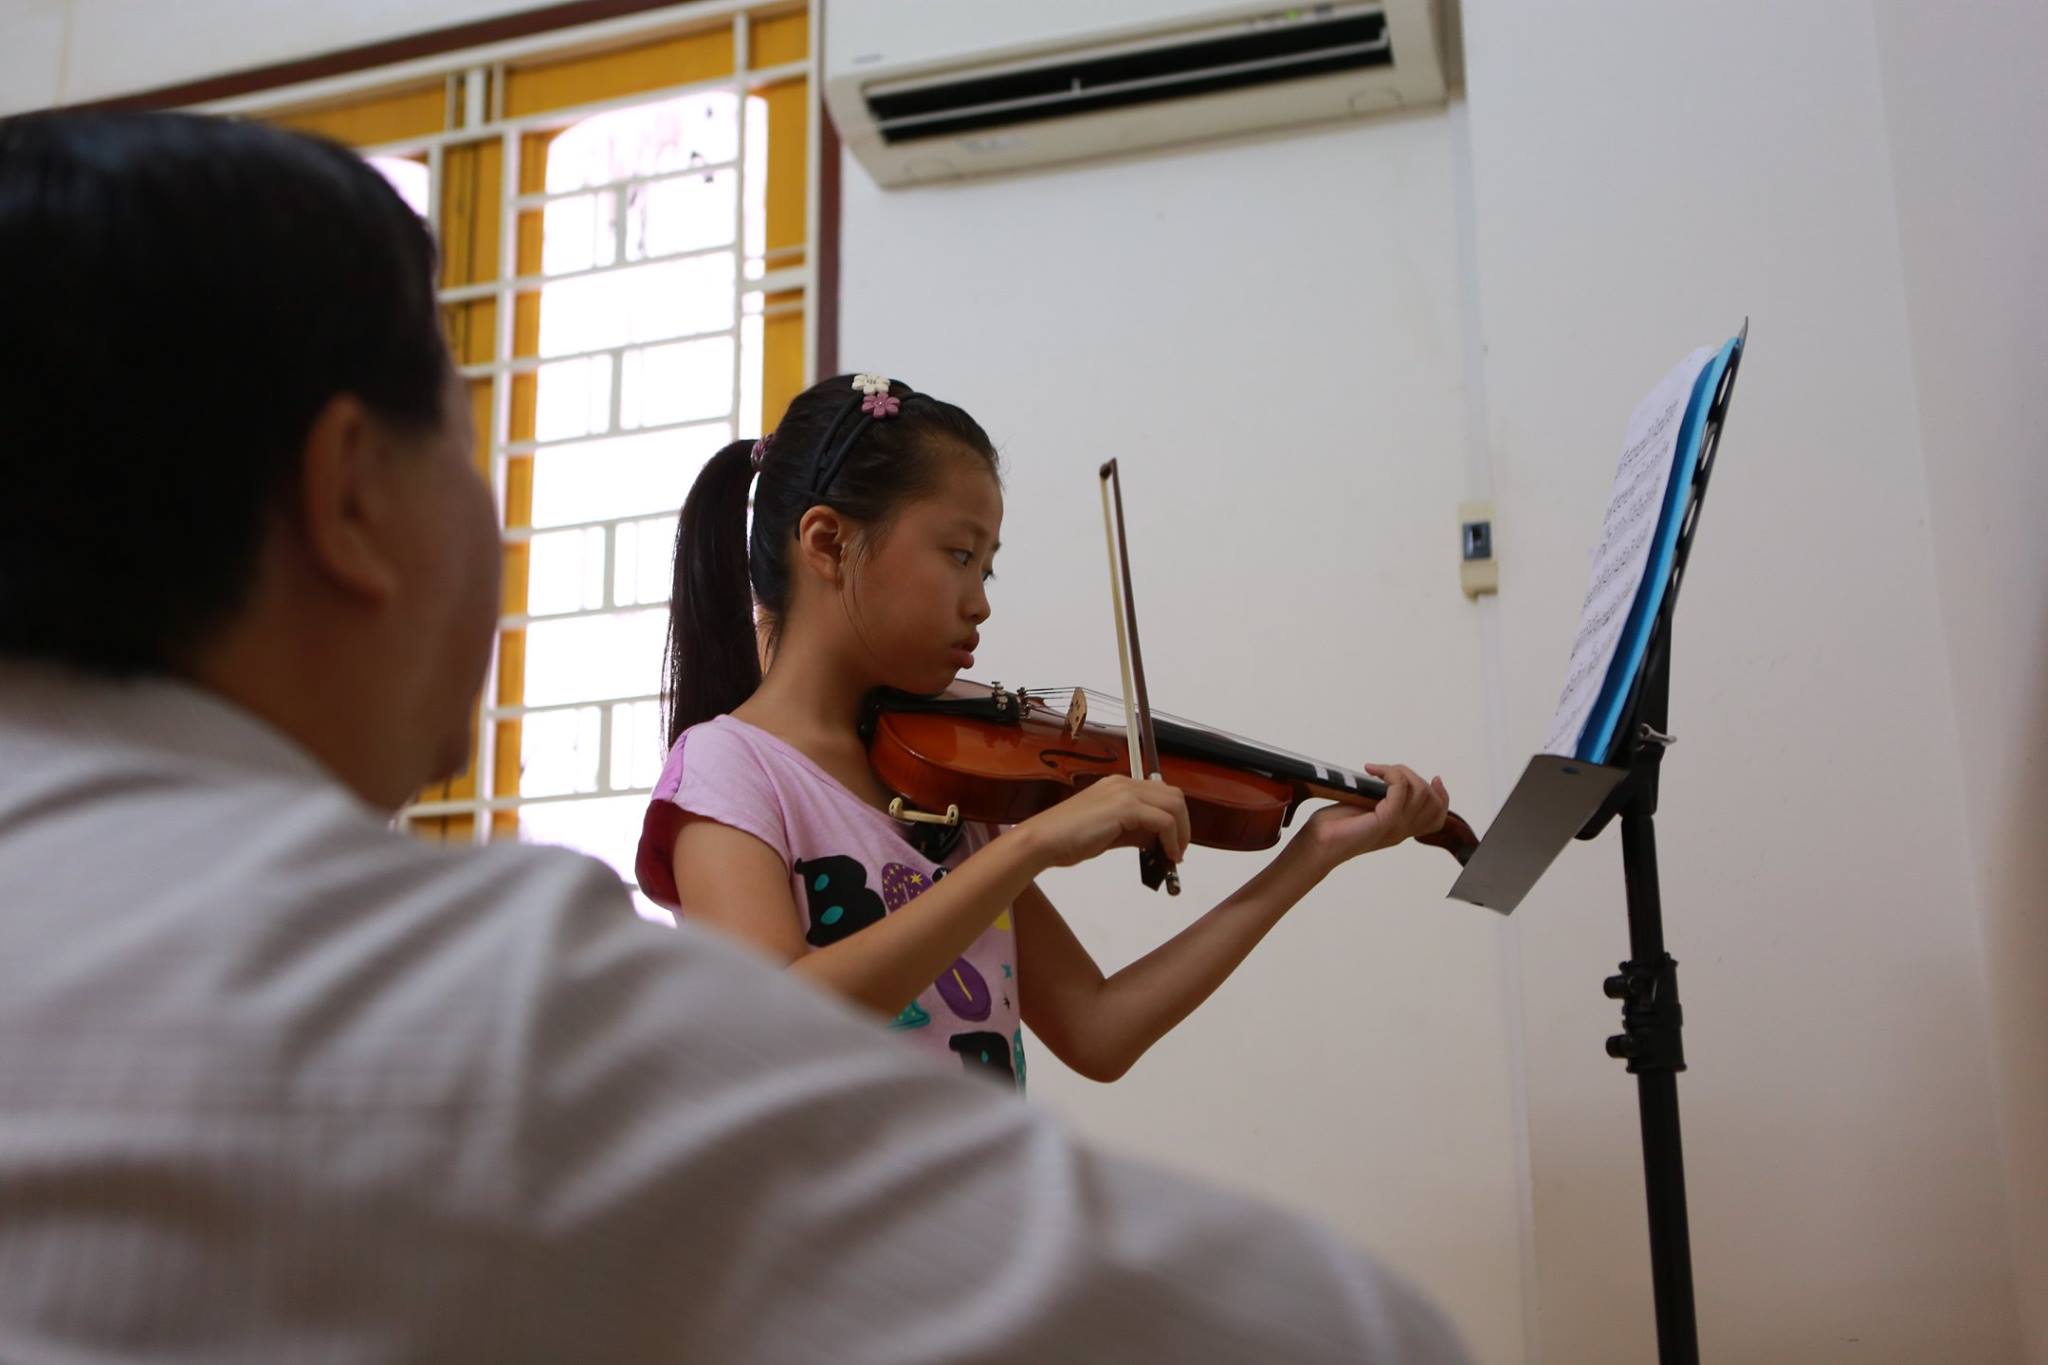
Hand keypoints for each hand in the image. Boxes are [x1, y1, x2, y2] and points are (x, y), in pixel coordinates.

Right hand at [1017, 775, 1191, 871]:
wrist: (1043, 841)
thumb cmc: (1067, 840)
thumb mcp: (1109, 834)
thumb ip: (1134, 833)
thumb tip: (1157, 841)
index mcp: (1118, 785)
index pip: (1160, 793)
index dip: (1174, 818)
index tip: (1174, 842)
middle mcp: (1124, 783)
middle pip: (1173, 795)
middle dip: (1184, 825)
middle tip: (1178, 850)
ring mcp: (1125, 792)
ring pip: (1174, 805)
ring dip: (1181, 832)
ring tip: (1174, 855)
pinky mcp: (1125, 807)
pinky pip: (1164, 821)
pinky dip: (1172, 839)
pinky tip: (1166, 855)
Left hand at [1294, 763, 1448, 872]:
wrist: (1317, 845)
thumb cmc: (1333, 827)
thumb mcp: (1364, 808)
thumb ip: (1382, 798)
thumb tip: (1388, 778)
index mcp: (1401, 829)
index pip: (1438, 816)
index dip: (1442, 796)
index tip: (1435, 778)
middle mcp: (1402, 830)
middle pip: (1432, 801)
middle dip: (1414, 777)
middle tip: (1387, 772)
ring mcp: (1395, 827)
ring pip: (1420, 791)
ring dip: (1399, 772)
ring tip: (1377, 771)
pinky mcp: (1384, 820)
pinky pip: (1400, 788)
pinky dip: (1388, 772)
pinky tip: (1370, 770)